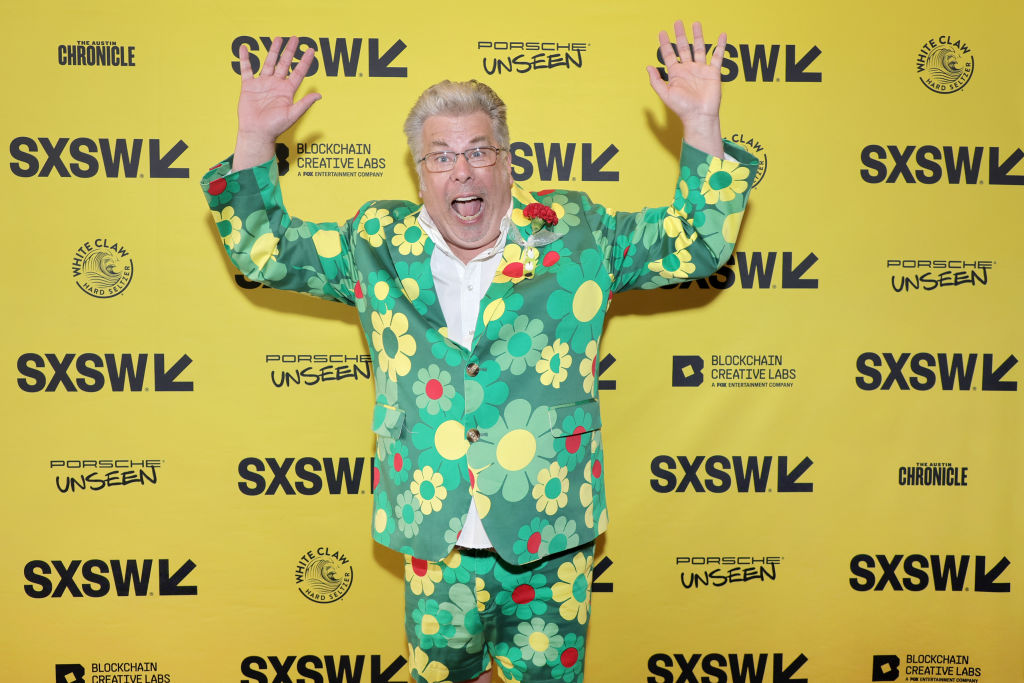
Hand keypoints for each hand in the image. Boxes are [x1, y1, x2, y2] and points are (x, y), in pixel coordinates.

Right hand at [233, 36, 320, 169]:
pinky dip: (245, 59)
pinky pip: (246, 69)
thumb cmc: (275, 127)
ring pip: (268, 63)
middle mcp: (276, 85)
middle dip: (290, 51)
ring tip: (278, 39)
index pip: (298, 72)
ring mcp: (262, 84)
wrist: (257, 132)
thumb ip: (304, 103)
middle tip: (295, 38)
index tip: (311, 50)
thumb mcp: (292, 114)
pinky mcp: (249, 86)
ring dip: (273, 51)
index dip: (305, 61)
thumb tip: (319, 95)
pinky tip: (244, 48)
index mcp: (287, 91)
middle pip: (284, 63)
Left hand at [646, 21, 724, 156]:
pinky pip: (718, 56)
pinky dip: (720, 46)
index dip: (664, 44)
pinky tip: (722, 35)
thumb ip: (656, 81)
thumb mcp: (665, 94)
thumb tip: (648, 66)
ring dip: (697, 36)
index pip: (669, 55)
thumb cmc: (682, 108)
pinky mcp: (713, 72)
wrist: (699, 115)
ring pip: (699, 48)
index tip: (661, 32)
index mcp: (676, 74)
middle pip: (683, 48)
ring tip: (696, 24)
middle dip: (680, 35)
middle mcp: (688, 69)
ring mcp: (701, 69)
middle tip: (677, 22)